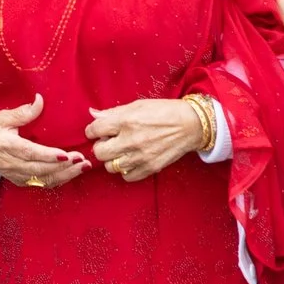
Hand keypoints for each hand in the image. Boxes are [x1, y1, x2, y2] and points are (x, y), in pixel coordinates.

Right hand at [0, 93, 88, 188]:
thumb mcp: (2, 118)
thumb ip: (22, 112)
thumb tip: (40, 100)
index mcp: (5, 145)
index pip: (29, 152)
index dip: (48, 155)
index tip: (66, 154)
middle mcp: (11, 163)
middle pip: (39, 169)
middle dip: (63, 166)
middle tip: (82, 159)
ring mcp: (15, 175)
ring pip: (43, 179)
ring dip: (65, 175)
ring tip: (82, 167)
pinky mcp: (20, 182)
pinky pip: (41, 184)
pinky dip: (58, 180)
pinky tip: (72, 173)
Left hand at [85, 97, 209, 182]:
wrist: (191, 125)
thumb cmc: (164, 112)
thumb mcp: (138, 106)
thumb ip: (113, 112)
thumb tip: (92, 114)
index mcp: (126, 121)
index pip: (94, 130)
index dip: (92, 130)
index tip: (98, 131)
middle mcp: (131, 140)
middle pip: (99, 152)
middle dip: (100, 146)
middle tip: (109, 142)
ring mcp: (140, 156)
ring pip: (110, 167)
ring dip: (112, 159)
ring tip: (121, 151)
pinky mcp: (150, 168)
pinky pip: (127, 177)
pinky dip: (125, 171)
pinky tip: (131, 160)